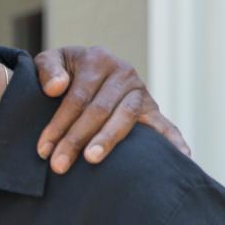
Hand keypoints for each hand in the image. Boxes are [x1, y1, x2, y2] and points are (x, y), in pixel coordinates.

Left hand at [34, 46, 189, 173]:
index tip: (43, 149)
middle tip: (59, 165)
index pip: (77, 97)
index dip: (59, 124)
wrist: (86, 67)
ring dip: (107, 141)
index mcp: (97, 59)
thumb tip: (56, 88)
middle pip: (99, 110)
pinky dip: (173, 141)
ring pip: (125, 118)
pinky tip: (180, 158)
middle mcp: (123, 73)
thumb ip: (47, 69)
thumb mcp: (51, 60)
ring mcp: (140, 91)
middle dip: (76, 139)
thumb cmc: (63, 71)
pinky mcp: (152, 109)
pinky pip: (165, 126)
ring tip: (91, 160)